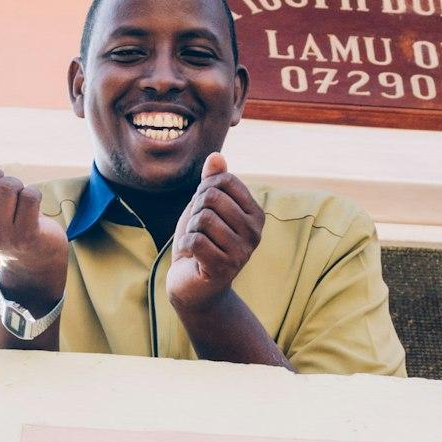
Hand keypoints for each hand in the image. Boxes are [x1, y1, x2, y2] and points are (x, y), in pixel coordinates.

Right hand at [0, 145, 67, 306]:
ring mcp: (1, 234)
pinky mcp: (26, 235)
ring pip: (7, 185)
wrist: (32, 258)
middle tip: (5, 186)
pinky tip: (32, 207)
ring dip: (17, 184)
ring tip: (18, 197)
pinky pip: (30, 195)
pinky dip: (34, 194)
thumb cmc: (5, 221)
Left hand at [167, 152, 265, 314]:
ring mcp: (242, 252)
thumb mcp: (205, 208)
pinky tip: (193, 256)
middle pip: (212, 197)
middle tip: (198, 230)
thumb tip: (216, 156)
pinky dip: (186, 245)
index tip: (204, 210)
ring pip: (202, 218)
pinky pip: (195, 240)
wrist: (193, 285)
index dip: (204, 190)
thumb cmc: (202, 242)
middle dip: (195, 210)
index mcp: (256, 214)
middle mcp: (255, 233)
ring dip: (190, 230)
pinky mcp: (224, 268)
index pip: (225, 180)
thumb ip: (212, 182)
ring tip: (198, 244)